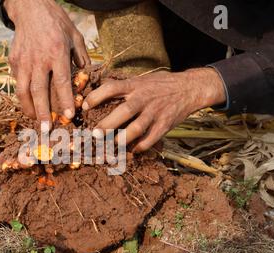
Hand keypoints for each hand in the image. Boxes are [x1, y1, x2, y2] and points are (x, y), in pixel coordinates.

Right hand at [4, 0, 89, 125]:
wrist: (30, 8)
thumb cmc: (56, 22)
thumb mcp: (75, 36)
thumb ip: (81, 58)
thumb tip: (84, 79)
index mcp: (57, 52)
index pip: (61, 82)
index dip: (65, 101)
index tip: (69, 116)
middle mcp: (38, 59)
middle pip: (39, 91)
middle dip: (43, 112)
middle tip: (47, 128)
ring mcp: (23, 61)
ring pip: (23, 90)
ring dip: (29, 109)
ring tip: (36, 121)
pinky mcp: (14, 61)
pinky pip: (18, 82)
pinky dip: (23, 96)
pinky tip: (29, 104)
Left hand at [82, 68, 226, 152]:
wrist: (189, 88)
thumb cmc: (159, 85)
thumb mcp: (140, 80)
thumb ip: (122, 87)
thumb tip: (96, 93)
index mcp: (135, 85)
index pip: (112, 88)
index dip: (96, 96)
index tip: (84, 106)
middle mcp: (144, 98)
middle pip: (124, 111)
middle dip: (107, 124)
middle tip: (94, 135)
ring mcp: (155, 112)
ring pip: (137, 128)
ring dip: (122, 140)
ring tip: (110, 147)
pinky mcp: (165, 124)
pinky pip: (151, 139)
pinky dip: (140, 147)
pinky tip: (132, 151)